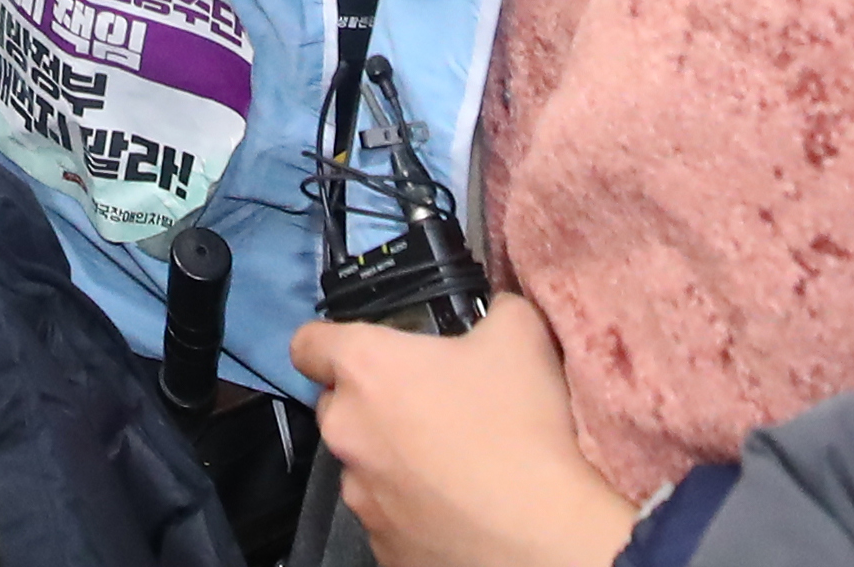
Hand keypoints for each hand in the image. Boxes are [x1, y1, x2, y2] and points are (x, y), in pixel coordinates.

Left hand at [290, 296, 633, 566]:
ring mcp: (359, 494)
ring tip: (447, 468)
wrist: (545, 537)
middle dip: (371, 406)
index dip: (329, 344)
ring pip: (361, 466)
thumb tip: (496, 309)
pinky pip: (385, 516)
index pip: (307, 343)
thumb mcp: (520, 336)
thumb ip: (495, 309)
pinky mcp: (380, 547)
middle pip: (338, 407)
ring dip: (390, 461)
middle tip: (428, 410)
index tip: (364, 354)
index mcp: (365, 369)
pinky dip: (409, 510)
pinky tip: (454, 509)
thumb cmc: (521, 426)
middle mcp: (346, 430)